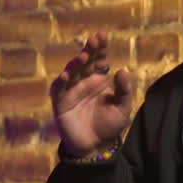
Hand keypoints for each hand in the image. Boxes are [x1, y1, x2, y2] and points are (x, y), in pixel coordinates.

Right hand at [49, 31, 133, 156]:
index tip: (103, 36)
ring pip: (71, 72)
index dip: (101, 48)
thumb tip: (122, 71)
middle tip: (94, 40)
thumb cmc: (109, 126)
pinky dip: (61, 81)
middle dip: (89, 50)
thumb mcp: (123, 108)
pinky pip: (58, 89)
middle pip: (85, 62)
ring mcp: (71, 90)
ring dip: (76, 63)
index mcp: (99, 80)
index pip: (100, 60)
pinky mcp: (60, 102)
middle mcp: (84, 81)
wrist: (95, 146)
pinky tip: (66, 75)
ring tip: (84, 55)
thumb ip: (124, 91)